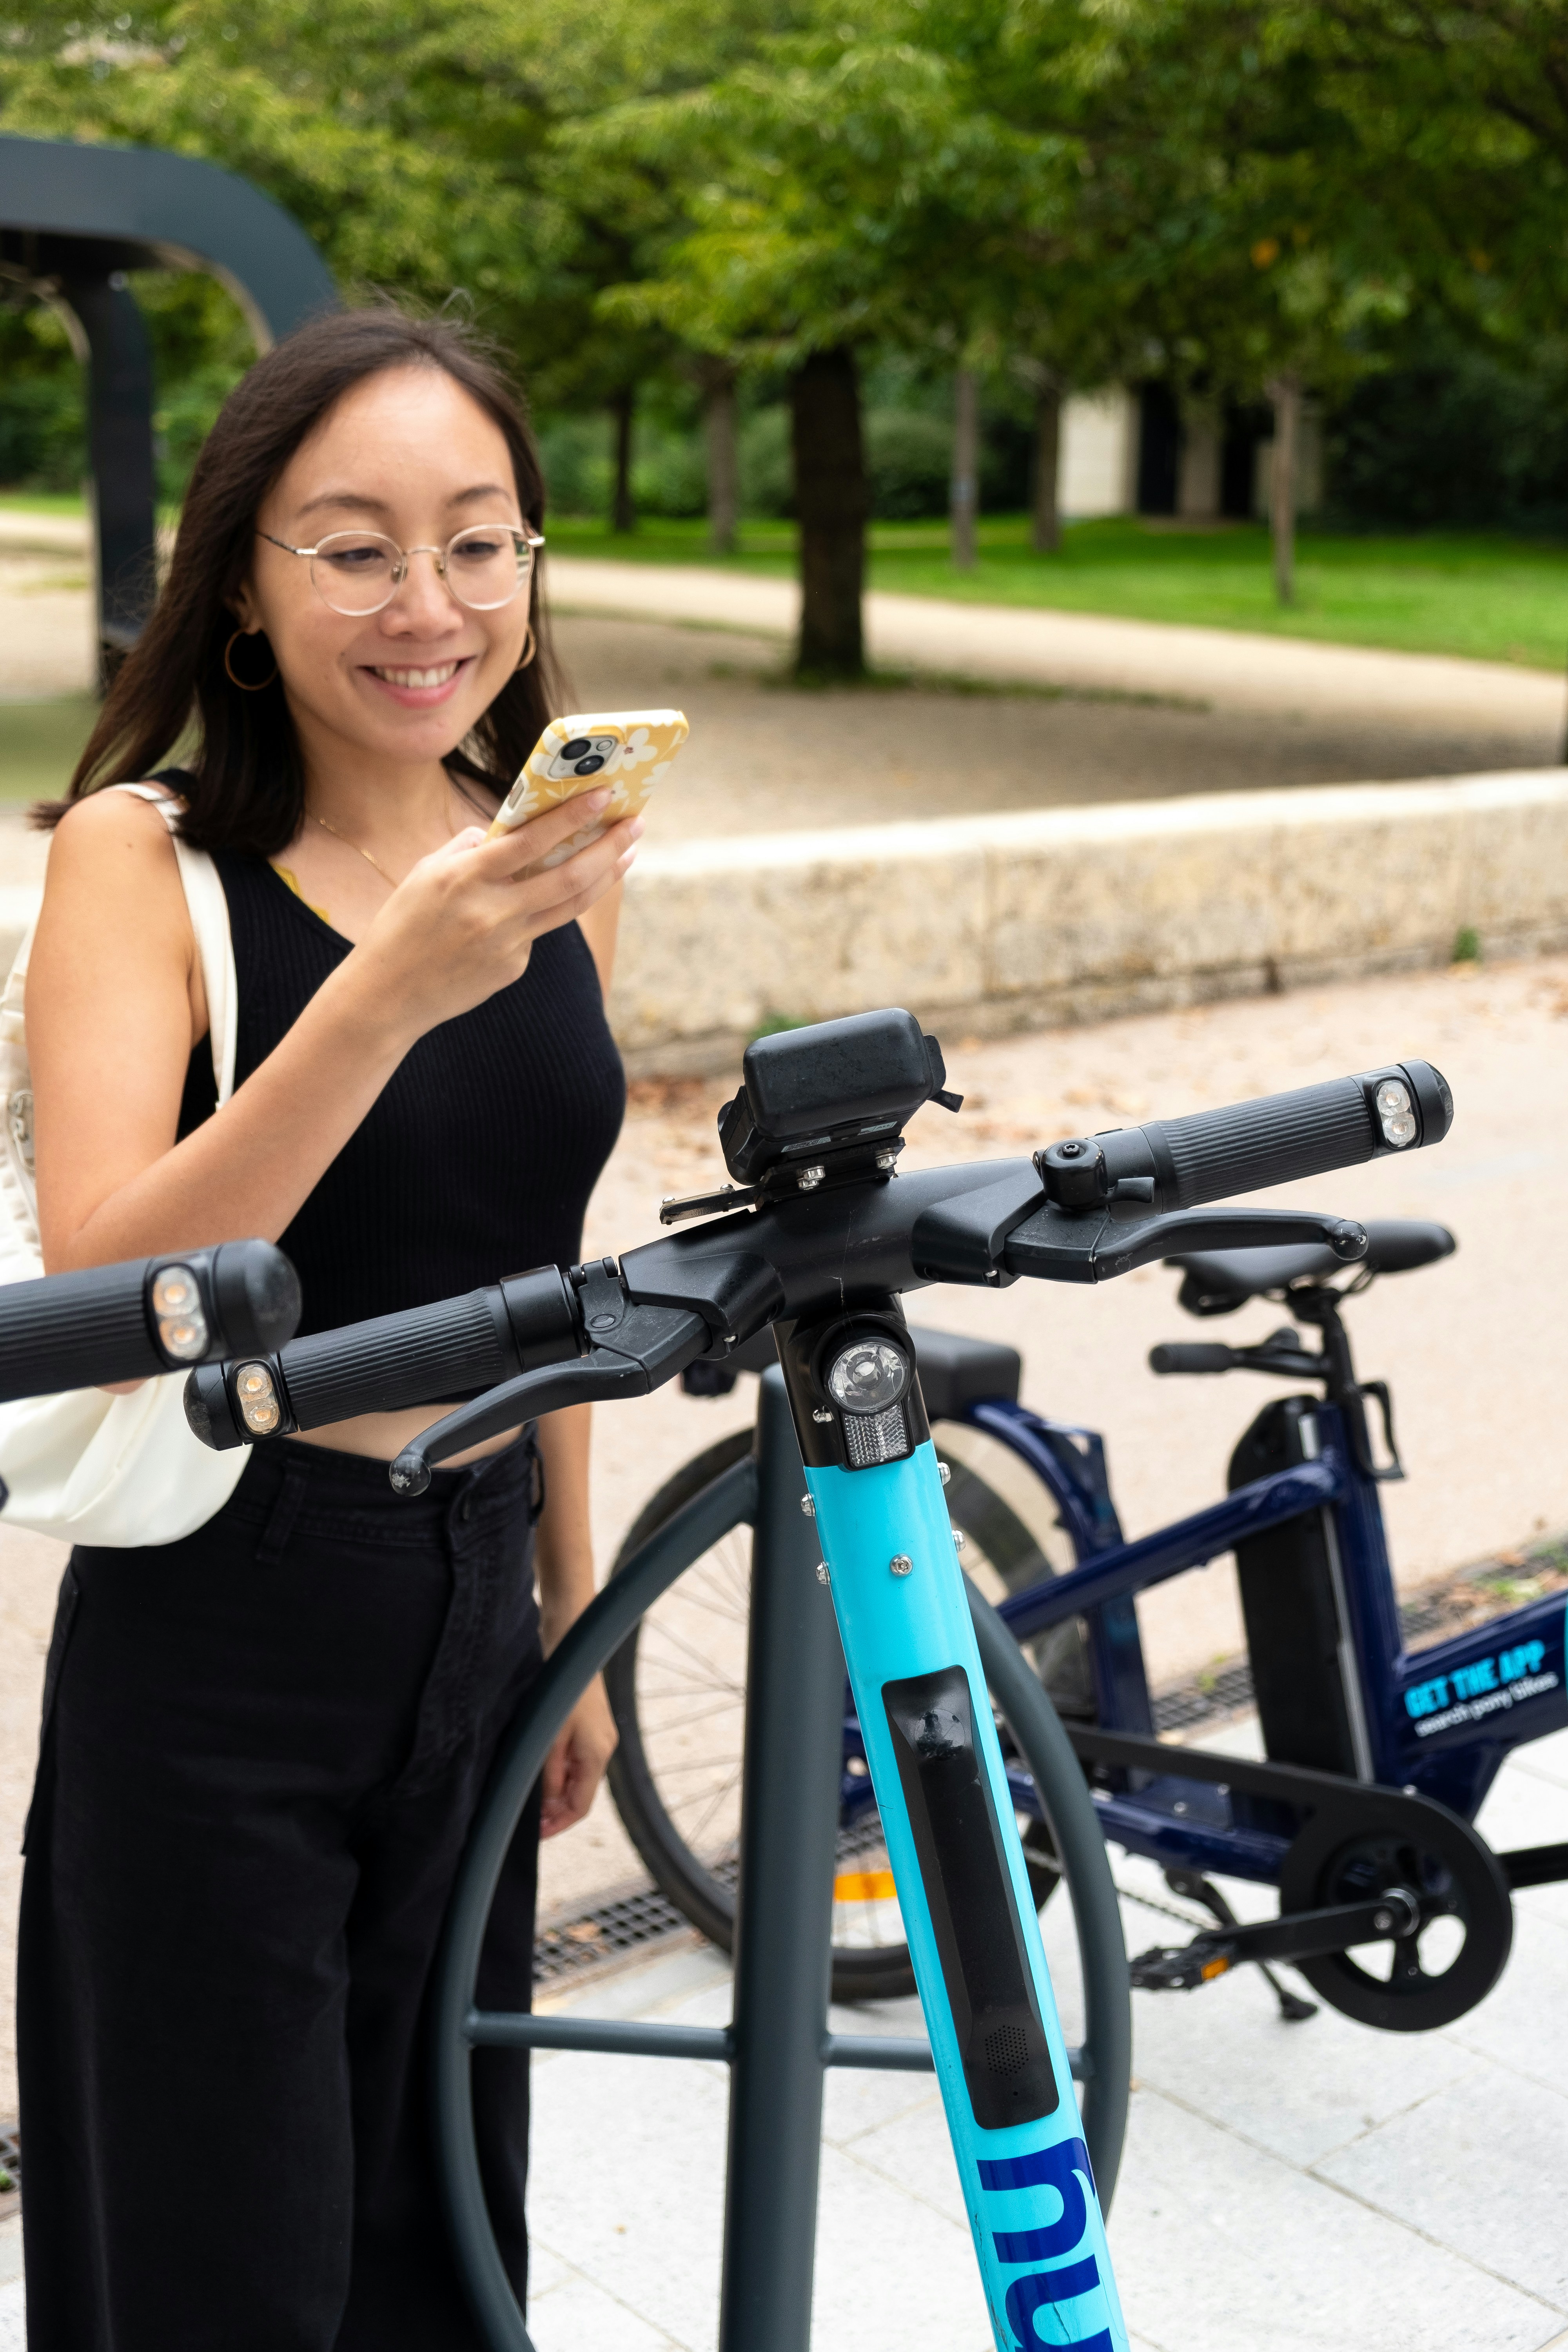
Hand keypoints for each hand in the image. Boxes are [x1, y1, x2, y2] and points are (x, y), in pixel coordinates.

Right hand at [348, 789, 641, 1044]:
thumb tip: (504, 833)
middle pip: (568, 876)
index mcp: (466, 877)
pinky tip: (532, 907)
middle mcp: (493, 911)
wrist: (386, 995)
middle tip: (636, 824)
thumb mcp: (425, 874)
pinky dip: (540, 912)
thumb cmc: (401, 924)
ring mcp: (508, 944)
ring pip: (569, 905)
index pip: (531, 839)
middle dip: (609, 847)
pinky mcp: (513, 968)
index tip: (603, 794)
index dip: (572, 816)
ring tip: (626, 855)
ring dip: (604, 877)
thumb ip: (468, 849)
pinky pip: (536, 932)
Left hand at [539, 1673, 618, 1839]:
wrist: (571, 1644)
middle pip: (580, 1793)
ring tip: (529, 1798)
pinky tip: (539, 1770)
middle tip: (527, 1819)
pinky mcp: (589, 1726)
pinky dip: (558, 1771)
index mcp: (597, 1754)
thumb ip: (549, 1775)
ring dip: (555, 1790)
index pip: (581, 1806)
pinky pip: (575, 1759)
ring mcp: (598, 1737)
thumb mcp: (549, 1737)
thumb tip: (546, 1806)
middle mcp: (603, 1748)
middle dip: (555, 1810)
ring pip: (576, 1777)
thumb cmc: (560, 1688)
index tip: (536, 1834)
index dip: (558, 1824)